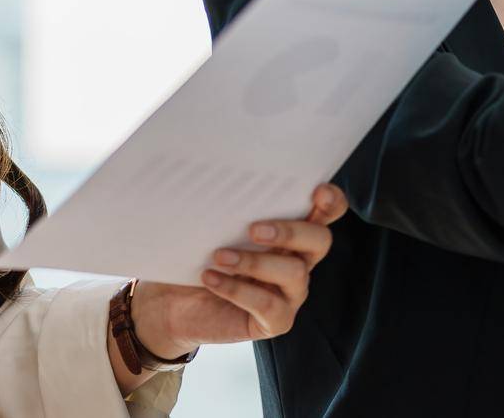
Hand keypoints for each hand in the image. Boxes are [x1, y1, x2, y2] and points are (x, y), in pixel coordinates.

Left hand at [129, 184, 346, 357]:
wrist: (172, 302)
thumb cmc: (196, 254)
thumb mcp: (210, 226)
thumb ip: (227, 207)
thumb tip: (218, 182)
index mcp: (291, 230)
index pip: (326, 212)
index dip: (331, 201)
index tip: (316, 192)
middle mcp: (299, 259)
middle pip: (320, 240)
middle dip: (291, 231)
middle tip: (253, 229)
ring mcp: (291, 293)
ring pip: (295, 273)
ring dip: (255, 262)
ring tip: (219, 256)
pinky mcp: (276, 320)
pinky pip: (268, 305)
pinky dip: (237, 290)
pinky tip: (210, 278)